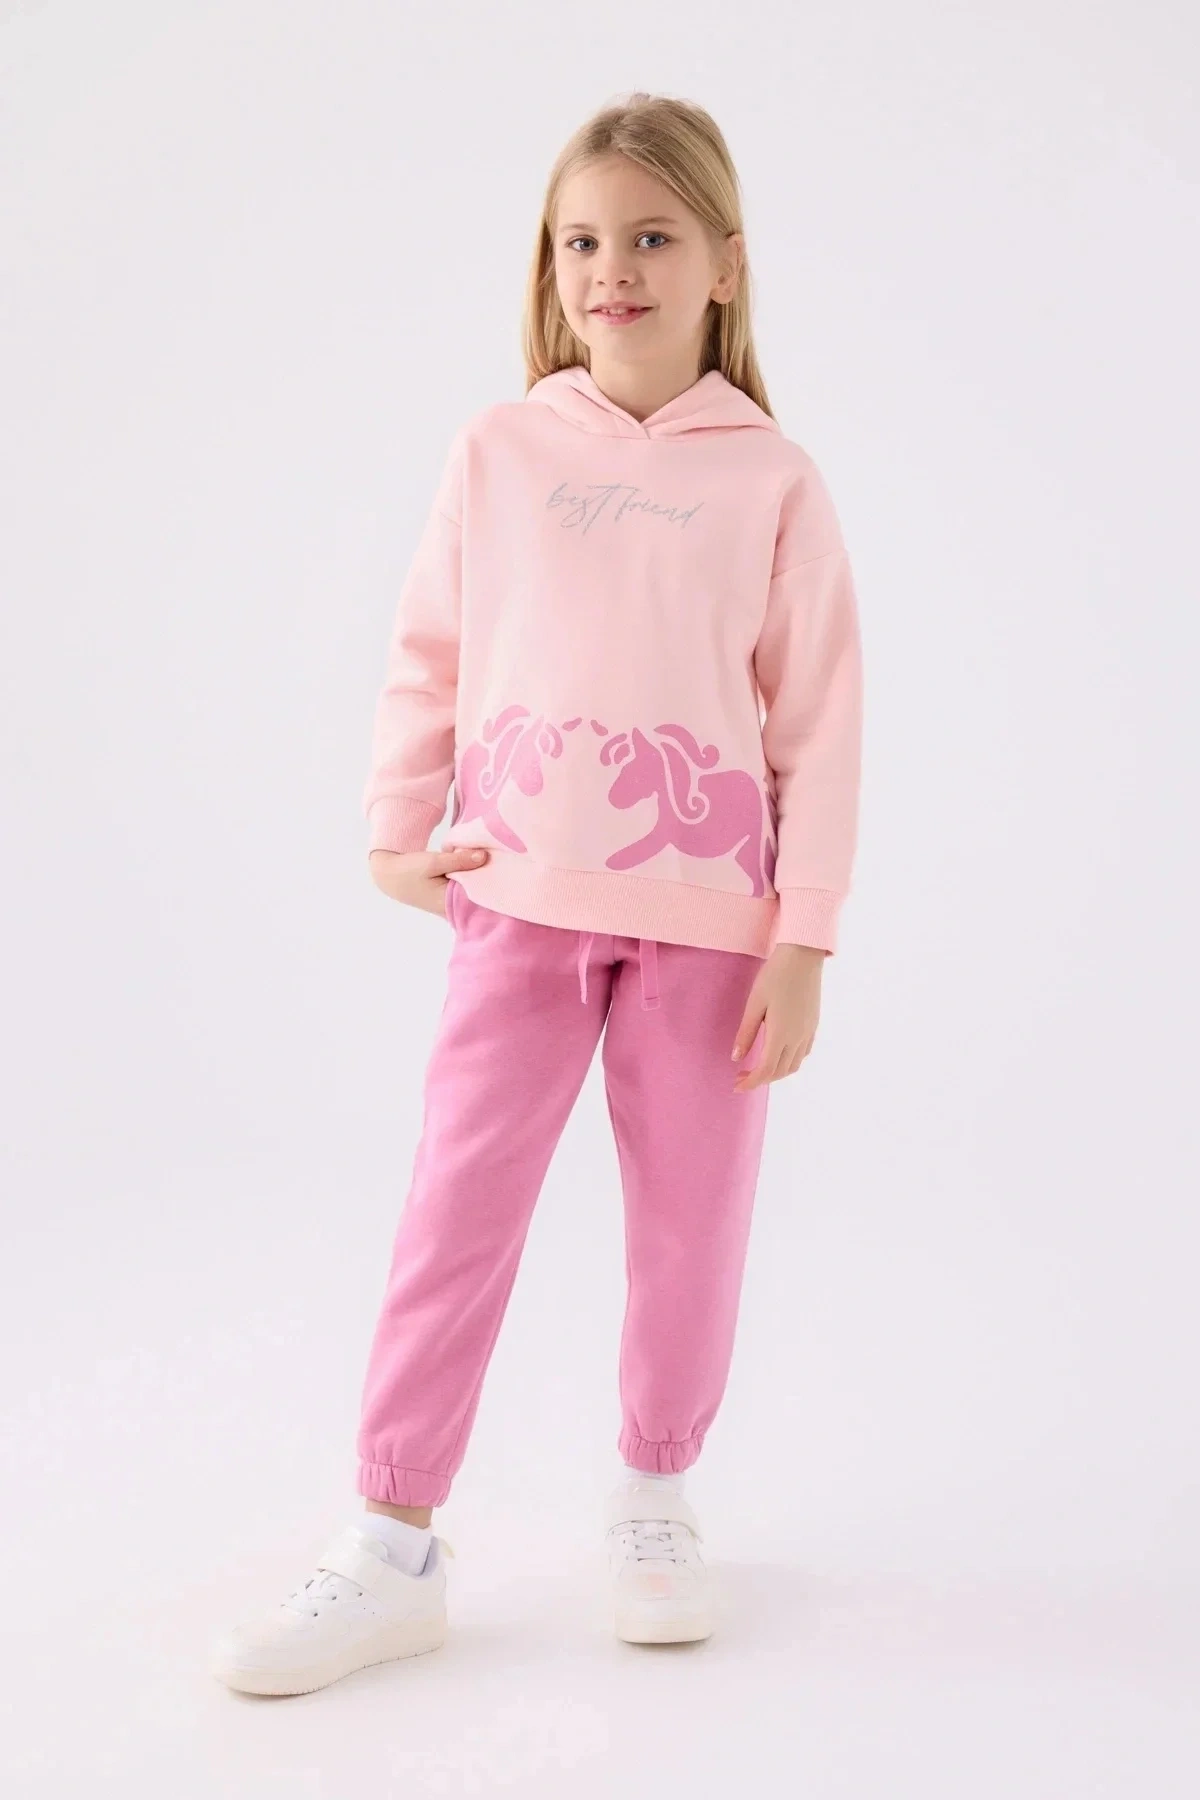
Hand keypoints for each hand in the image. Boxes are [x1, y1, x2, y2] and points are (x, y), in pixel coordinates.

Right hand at [368, 844, 488, 915]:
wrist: (390, 875)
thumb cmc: (410, 871)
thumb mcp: (434, 862)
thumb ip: (459, 860)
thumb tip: (485, 856)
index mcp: (449, 905)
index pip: (480, 897)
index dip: (491, 882)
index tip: (501, 866)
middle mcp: (452, 909)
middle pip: (478, 894)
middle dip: (486, 877)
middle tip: (498, 860)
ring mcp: (451, 905)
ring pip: (472, 890)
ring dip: (478, 876)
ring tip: (490, 860)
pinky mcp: (449, 897)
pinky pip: (466, 887)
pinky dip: (470, 876)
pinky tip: (476, 864)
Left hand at [731, 942, 825, 1091]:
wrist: (803, 956)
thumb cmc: (775, 976)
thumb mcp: (754, 1003)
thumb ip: (746, 1032)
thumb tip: (736, 1058)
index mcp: (781, 1034)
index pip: (766, 1070)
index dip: (751, 1082)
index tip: (736, 1086)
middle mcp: (798, 1038)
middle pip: (780, 1071)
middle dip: (761, 1079)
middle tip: (742, 1076)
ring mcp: (809, 1032)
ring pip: (794, 1065)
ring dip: (776, 1073)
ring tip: (758, 1068)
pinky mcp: (814, 1024)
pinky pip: (803, 1053)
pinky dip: (790, 1061)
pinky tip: (779, 1053)